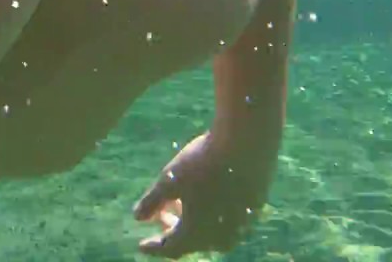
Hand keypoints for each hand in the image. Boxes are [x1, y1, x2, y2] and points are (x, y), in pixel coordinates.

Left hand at [132, 131, 276, 257]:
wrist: (247, 144)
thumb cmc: (202, 163)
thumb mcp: (169, 181)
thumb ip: (152, 202)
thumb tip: (137, 217)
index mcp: (197, 234)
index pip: (171, 248)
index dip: (155, 247)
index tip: (142, 245)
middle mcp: (220, 237)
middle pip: (191, 241)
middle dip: (173, 231)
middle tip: (160, 217)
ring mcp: (240, 225)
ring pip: (210, 232)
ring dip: (192, 222)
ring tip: (180, 202)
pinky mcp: (254, 209)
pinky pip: (226, 221)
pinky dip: (210, 215)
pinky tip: (205, 196)